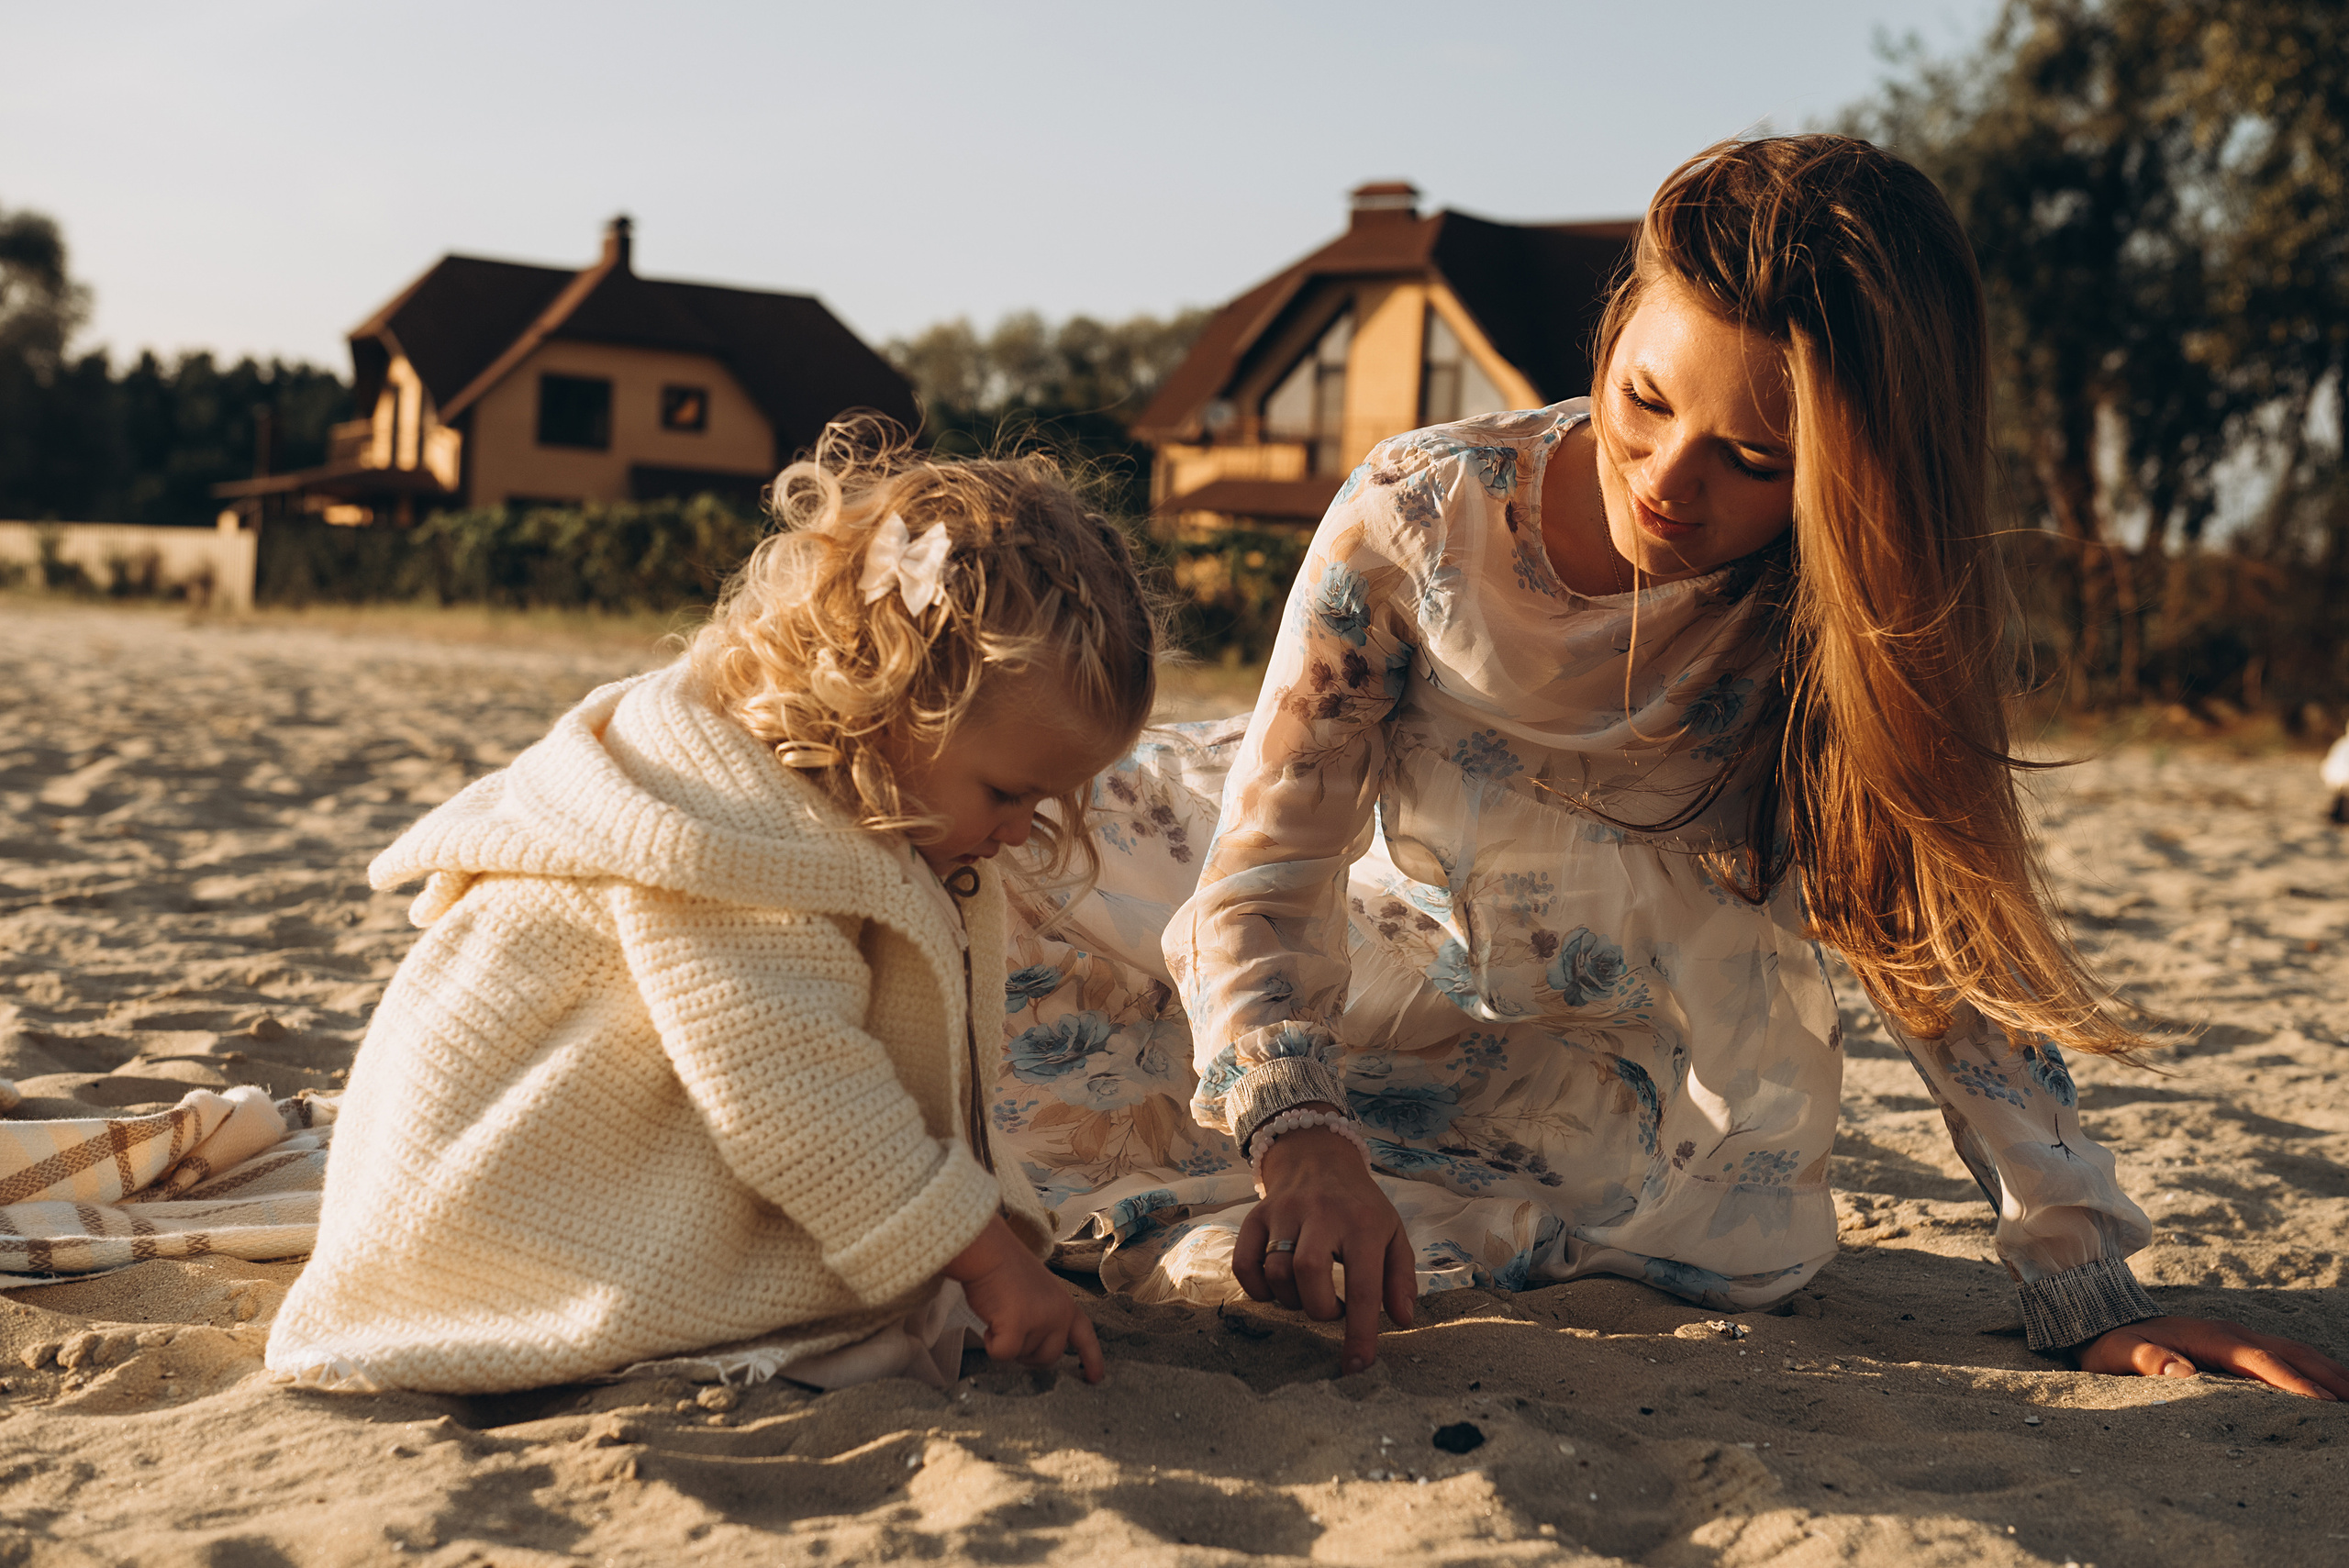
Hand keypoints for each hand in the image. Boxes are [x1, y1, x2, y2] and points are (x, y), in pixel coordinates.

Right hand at [944, 1215, 1105, 1382]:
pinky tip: (990, 1322)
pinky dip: (992, 1344)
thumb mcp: (1039, 1293)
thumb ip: (1045, 1317)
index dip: (1092, 1359)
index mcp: (1066, 1305)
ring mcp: (1040, 1321)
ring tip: (1001, 1313)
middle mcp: (1059, 1315)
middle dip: (1027, 1353)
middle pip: (1048, 1357)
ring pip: (1022, 1356)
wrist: (989, 1251)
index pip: (1085, 1337)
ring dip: (1006, 1343)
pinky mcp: (1018, 1327)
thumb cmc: (1006, 1269)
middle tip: (1011, 1330)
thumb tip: (1036, 1345)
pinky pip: (1003, 1354)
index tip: (1094, 1378)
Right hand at [1235, 1112, 1416, 1376]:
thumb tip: (1402, 1320)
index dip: (1360, 1332)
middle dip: (1318, 1309)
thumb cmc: (1360, 1206)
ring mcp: (1283, 1213)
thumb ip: (1401, 1277)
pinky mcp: (1254, 1216)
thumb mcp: (1393, 1233)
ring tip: (1308, 1294)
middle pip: (1308, 1272)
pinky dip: (1257, 1289)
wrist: (1317, 1156)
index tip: (1357, 1367)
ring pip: (1275, 1270)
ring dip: (1291, 1300)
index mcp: (1362, 1223)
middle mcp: (1320, 1214)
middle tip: (1331, 1310)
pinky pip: (1244, 1264)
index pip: (1363, 1286)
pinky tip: (1276, 1288)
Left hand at [2079, 1315, 2348, 1398]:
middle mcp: (2234, 1332)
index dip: (2295, 1384)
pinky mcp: (2238, 1343)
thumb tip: (2182, 1371)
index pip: (2264, 1362)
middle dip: (2329, 1378)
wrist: (2104, 1321)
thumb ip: (2149, 1359)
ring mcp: (2239, 1335)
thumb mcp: (2119, 1353)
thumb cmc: (2113, 1345)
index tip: (2325, 1404)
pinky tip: (2328, 1386)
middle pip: (2293, 1353)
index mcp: (2213, 1338)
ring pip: (2295, 1351)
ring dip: (2328, 1372)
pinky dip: (2313, 1368)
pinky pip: (2285, 1354)